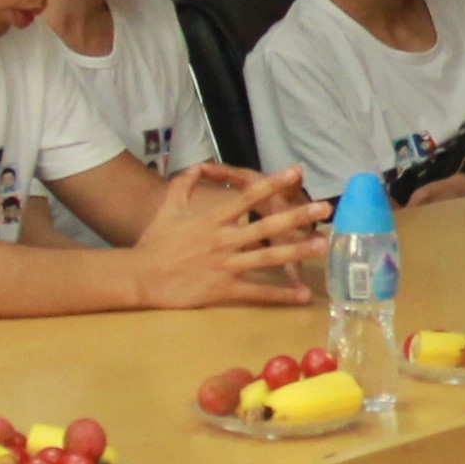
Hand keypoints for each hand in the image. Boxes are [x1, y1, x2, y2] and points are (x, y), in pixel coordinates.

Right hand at [132, 167, 327, 309]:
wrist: (141, 275)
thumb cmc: (154, 243)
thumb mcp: (167, 209)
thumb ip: (182, 186)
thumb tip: (194, 167)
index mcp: (213, 219)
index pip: (248, 197)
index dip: (273, 183)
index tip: (295, 172)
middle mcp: (224, 239)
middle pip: (267, 226)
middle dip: (297, 216)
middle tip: (323, 208)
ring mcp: (226, 265)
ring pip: (268, 257)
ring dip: (296, 252)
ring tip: (320, 246)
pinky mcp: (224, 289)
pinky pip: (257, 292)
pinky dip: (280, 294)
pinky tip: (301, 295)